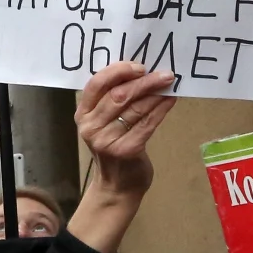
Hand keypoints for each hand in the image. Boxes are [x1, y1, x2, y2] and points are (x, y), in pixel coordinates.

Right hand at [75, 63, 175, 204]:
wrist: (118, 186)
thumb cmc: (113, 147)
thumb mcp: (104, 123)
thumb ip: (112, 100)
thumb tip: (142, 72)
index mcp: (82, 114)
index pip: (96, 84)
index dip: (118, 71)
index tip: (140, 66)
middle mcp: (90, 126)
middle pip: (118, 95)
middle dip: (144, 81)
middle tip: (165, 74)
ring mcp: (106, 140)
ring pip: (135, 109)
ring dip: (156, 94)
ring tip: (169, 84)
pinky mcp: (125, 150)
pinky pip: (146, 124)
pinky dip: (160, 110)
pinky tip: (170, 100)